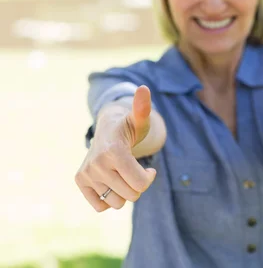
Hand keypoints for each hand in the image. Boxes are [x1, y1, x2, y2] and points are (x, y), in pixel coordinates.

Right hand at [75, 86, 156, 211]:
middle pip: (131, 194)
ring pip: (117, 203)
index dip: (149, 178)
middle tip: (135, 171)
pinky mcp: (80, 181)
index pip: (140, 183)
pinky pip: (100, 206)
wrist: (108, 129)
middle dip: (138, 186)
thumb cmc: (129, 126)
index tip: (149, 169)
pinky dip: (109, 199)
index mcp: (114, 151)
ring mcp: (86, 173)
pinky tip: (111, 182)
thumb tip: (143, 88)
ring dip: (124, 192)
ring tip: (123, 175)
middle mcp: (96, 164)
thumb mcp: (140, 119)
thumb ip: (143, 108)